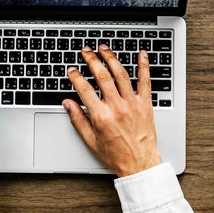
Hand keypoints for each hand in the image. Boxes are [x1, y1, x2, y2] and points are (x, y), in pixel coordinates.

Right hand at [63, 45, 161, 176]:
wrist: (140, 164)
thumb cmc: (116, 155)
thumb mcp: (91, 140)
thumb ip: (78, 119)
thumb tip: (68, 104)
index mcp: (101, 116)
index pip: (84, 89)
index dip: (76, 77)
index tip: (72, 71)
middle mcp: (117, 107)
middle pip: (102, 76)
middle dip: (92, 60)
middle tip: (86, 51)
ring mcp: (132, 104)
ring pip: (121, 74)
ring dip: (111, 58)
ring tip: (104, 49)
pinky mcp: (145, 104)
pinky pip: (145, 81)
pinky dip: (144, 66)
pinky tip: (141, 54)